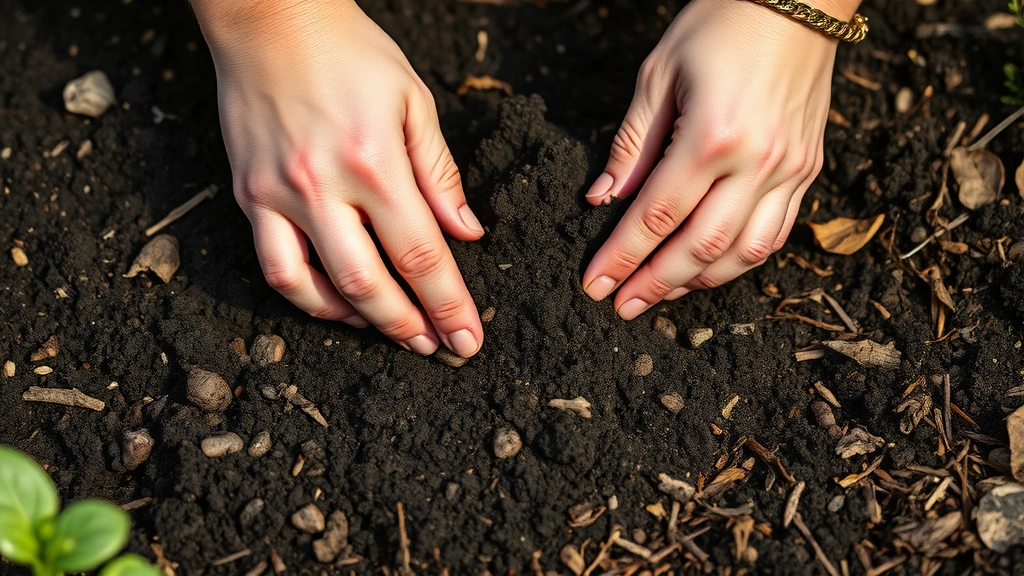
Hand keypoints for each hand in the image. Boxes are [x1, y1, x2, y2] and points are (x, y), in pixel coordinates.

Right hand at [194, 0, 483, 356]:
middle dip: (410, 326)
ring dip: (357, 322)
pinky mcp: (247, 194)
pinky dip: (306, 296)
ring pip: (315, 287)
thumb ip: (439, 173)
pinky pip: (274, 265)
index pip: (422, 255)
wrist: (270, 17)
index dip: (449, 305)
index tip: (468, 339)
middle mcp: (322, 185)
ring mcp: (278, 194)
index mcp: (375, 161)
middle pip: (370, 283)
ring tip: (390, 331)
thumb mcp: (413, 100)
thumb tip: (466, 232)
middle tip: (437, 349)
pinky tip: (336, 304)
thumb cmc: (350, 51)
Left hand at [582, 0, 841, 318]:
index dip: (621, 257)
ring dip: (699, 281)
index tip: (594, 285)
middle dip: (654, 283)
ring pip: (744, 252)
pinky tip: (711, 269)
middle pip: (699, 247)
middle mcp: (757, 162)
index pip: (656, 216)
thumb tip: (603, 199)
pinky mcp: (808, 169)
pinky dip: (741, 260)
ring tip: (662, 294)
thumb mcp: (659, 75)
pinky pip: (777, 233)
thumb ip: (632, 144)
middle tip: (621, 306)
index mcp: (711, 136)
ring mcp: (790, 170)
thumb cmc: (720, 23)